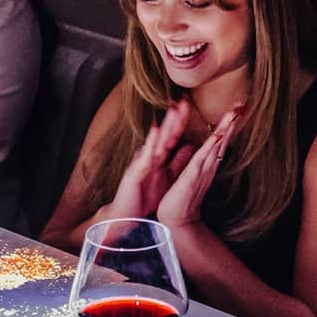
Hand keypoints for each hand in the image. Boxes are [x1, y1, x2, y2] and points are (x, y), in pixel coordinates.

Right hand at [109, 100, 192, 218]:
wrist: (126, 215)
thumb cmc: (145, 196)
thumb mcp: (167, 177)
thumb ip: (177, 162)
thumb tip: (190, 147)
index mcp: (159, 157)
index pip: (172, 137)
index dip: (181, 123)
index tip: (190, 107)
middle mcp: (150, 156)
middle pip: (165, 134)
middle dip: (175, 118)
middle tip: (185, 101)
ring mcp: (142, 162)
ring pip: (156, 141)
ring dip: (165, 126)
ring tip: (173, 111)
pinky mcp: (135, 172)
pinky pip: (144, 156)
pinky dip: (150, 143)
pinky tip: (155, 131)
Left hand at [157, 106, 239, 228]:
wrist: (178, 220)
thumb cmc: (182, 199)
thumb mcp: (191, 175)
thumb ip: (199, 163)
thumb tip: (206, 153)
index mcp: (205, 163)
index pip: (219, 139)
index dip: (228, 124)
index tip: (237, 108)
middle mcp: (207, 166)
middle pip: (222, 140)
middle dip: (232, 122)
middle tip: (243, 104)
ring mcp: (201, 171)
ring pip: (215, 146)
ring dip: (224, 130)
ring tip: (234, 114)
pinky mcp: (192, 177)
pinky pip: (201, 159)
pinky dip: (209, 148)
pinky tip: (217, 137)